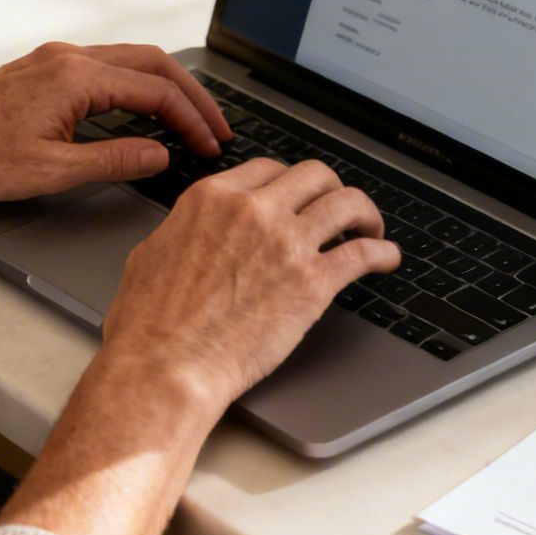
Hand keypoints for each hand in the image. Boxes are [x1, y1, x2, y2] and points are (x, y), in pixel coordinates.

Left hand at [0, 42, 229, 200]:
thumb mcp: (52, 170)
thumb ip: (114, 160)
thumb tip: (159, 155)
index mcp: (76, 77)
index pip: (156, 92)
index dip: (191, 121)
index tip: (209, 146)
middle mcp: (69, 58)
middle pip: (152, 64)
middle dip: (191, 96)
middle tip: (215, 128)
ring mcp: (56, 59)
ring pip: (131, 61)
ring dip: (165, 88)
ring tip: (189, 120)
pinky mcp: (44, 69)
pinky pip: (107, 67)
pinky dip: (137, 86)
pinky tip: (143, 112)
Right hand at [98, 159, 398, 411]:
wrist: (167, 366)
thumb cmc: (149, 324)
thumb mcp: (153, 253)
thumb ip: (184, 231)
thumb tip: (194, 232)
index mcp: (212, 198)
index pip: (268, 169)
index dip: (289, 182)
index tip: (299, 196)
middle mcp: (254, 210)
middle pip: (314, 175)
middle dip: (330, 189)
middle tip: (338, 209)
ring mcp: (286, 243)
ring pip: (346, 202)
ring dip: (365, 213)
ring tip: (371, 228)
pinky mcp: (312, 282)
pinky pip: (363, 253)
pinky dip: (382, 252)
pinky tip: (385, 258)